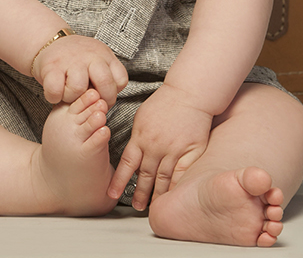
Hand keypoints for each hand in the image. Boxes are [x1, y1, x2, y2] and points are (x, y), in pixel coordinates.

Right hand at [32, 35, 127, 106]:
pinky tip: (56, 93)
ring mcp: (70, 60)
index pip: (120, 80)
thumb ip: (106, 75)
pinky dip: (54, 97)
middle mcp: (90, 55)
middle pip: (105, 82)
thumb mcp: (96, 59)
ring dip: (72, 98)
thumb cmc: (75, 58)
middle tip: (89, 102)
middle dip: (99, 100)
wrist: (49, 41)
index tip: (102, 96)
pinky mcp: (51, 67)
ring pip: (79, 88)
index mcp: (104, 54)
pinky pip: (55, 91)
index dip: (112, 94)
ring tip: (68, 94)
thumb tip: (107, 100)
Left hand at [107, 84, 213, 209]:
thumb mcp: (141, 118)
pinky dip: (175, 187)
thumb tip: (131, 157)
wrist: (188, 94)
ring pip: (163, 178)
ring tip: (153, 207)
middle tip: (136, 207)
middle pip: (145, 175)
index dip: (119, 181)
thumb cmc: (164, 103)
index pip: (126, 164)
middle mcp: (155, 146)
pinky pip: (181, 174)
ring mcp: (173, 150)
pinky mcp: (190, 152)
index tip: (112, 194)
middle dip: (139, 193)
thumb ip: (136, 138)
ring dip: (156, 194)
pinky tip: (172, 196)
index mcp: (140, 137)